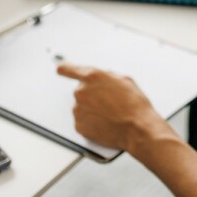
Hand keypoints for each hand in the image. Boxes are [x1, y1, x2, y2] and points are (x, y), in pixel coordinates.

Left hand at [57, 63, 172, 152]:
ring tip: (110, 113)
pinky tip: (105, 121)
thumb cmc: (134, 105)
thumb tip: (102, 78)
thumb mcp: (125, 80)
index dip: (64, 68)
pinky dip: (91, 121)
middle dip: (92, 94)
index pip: (67, 69)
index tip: (61, 68)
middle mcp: (81, 92)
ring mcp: (78, 110)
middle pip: (80, 90)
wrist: (136, 128)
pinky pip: (82, 120)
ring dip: (92, 108)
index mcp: (92, 77)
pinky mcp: (79, 125)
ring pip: (82, 106)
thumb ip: (107, 76)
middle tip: (108, 101)